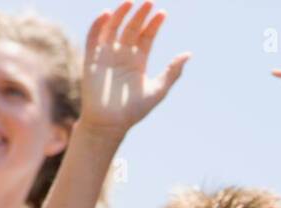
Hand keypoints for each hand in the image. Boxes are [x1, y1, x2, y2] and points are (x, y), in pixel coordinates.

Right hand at [78, 1, 188, 136]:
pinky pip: (94, 39)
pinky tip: (107, 14)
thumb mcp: (158, 90)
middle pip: (132, 29)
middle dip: (139, 15)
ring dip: (121, 15)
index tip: (162, 13)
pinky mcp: (92, 60)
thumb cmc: (134, 111)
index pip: (146, 37)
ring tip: (130, 2)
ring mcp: (107, 55)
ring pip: (113, 29)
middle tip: (149, 1)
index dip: (153, 25)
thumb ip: (172, 72)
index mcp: (137, 61)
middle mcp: (122, 55)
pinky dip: (99, 26)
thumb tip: (188, 54)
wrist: (110, 124)